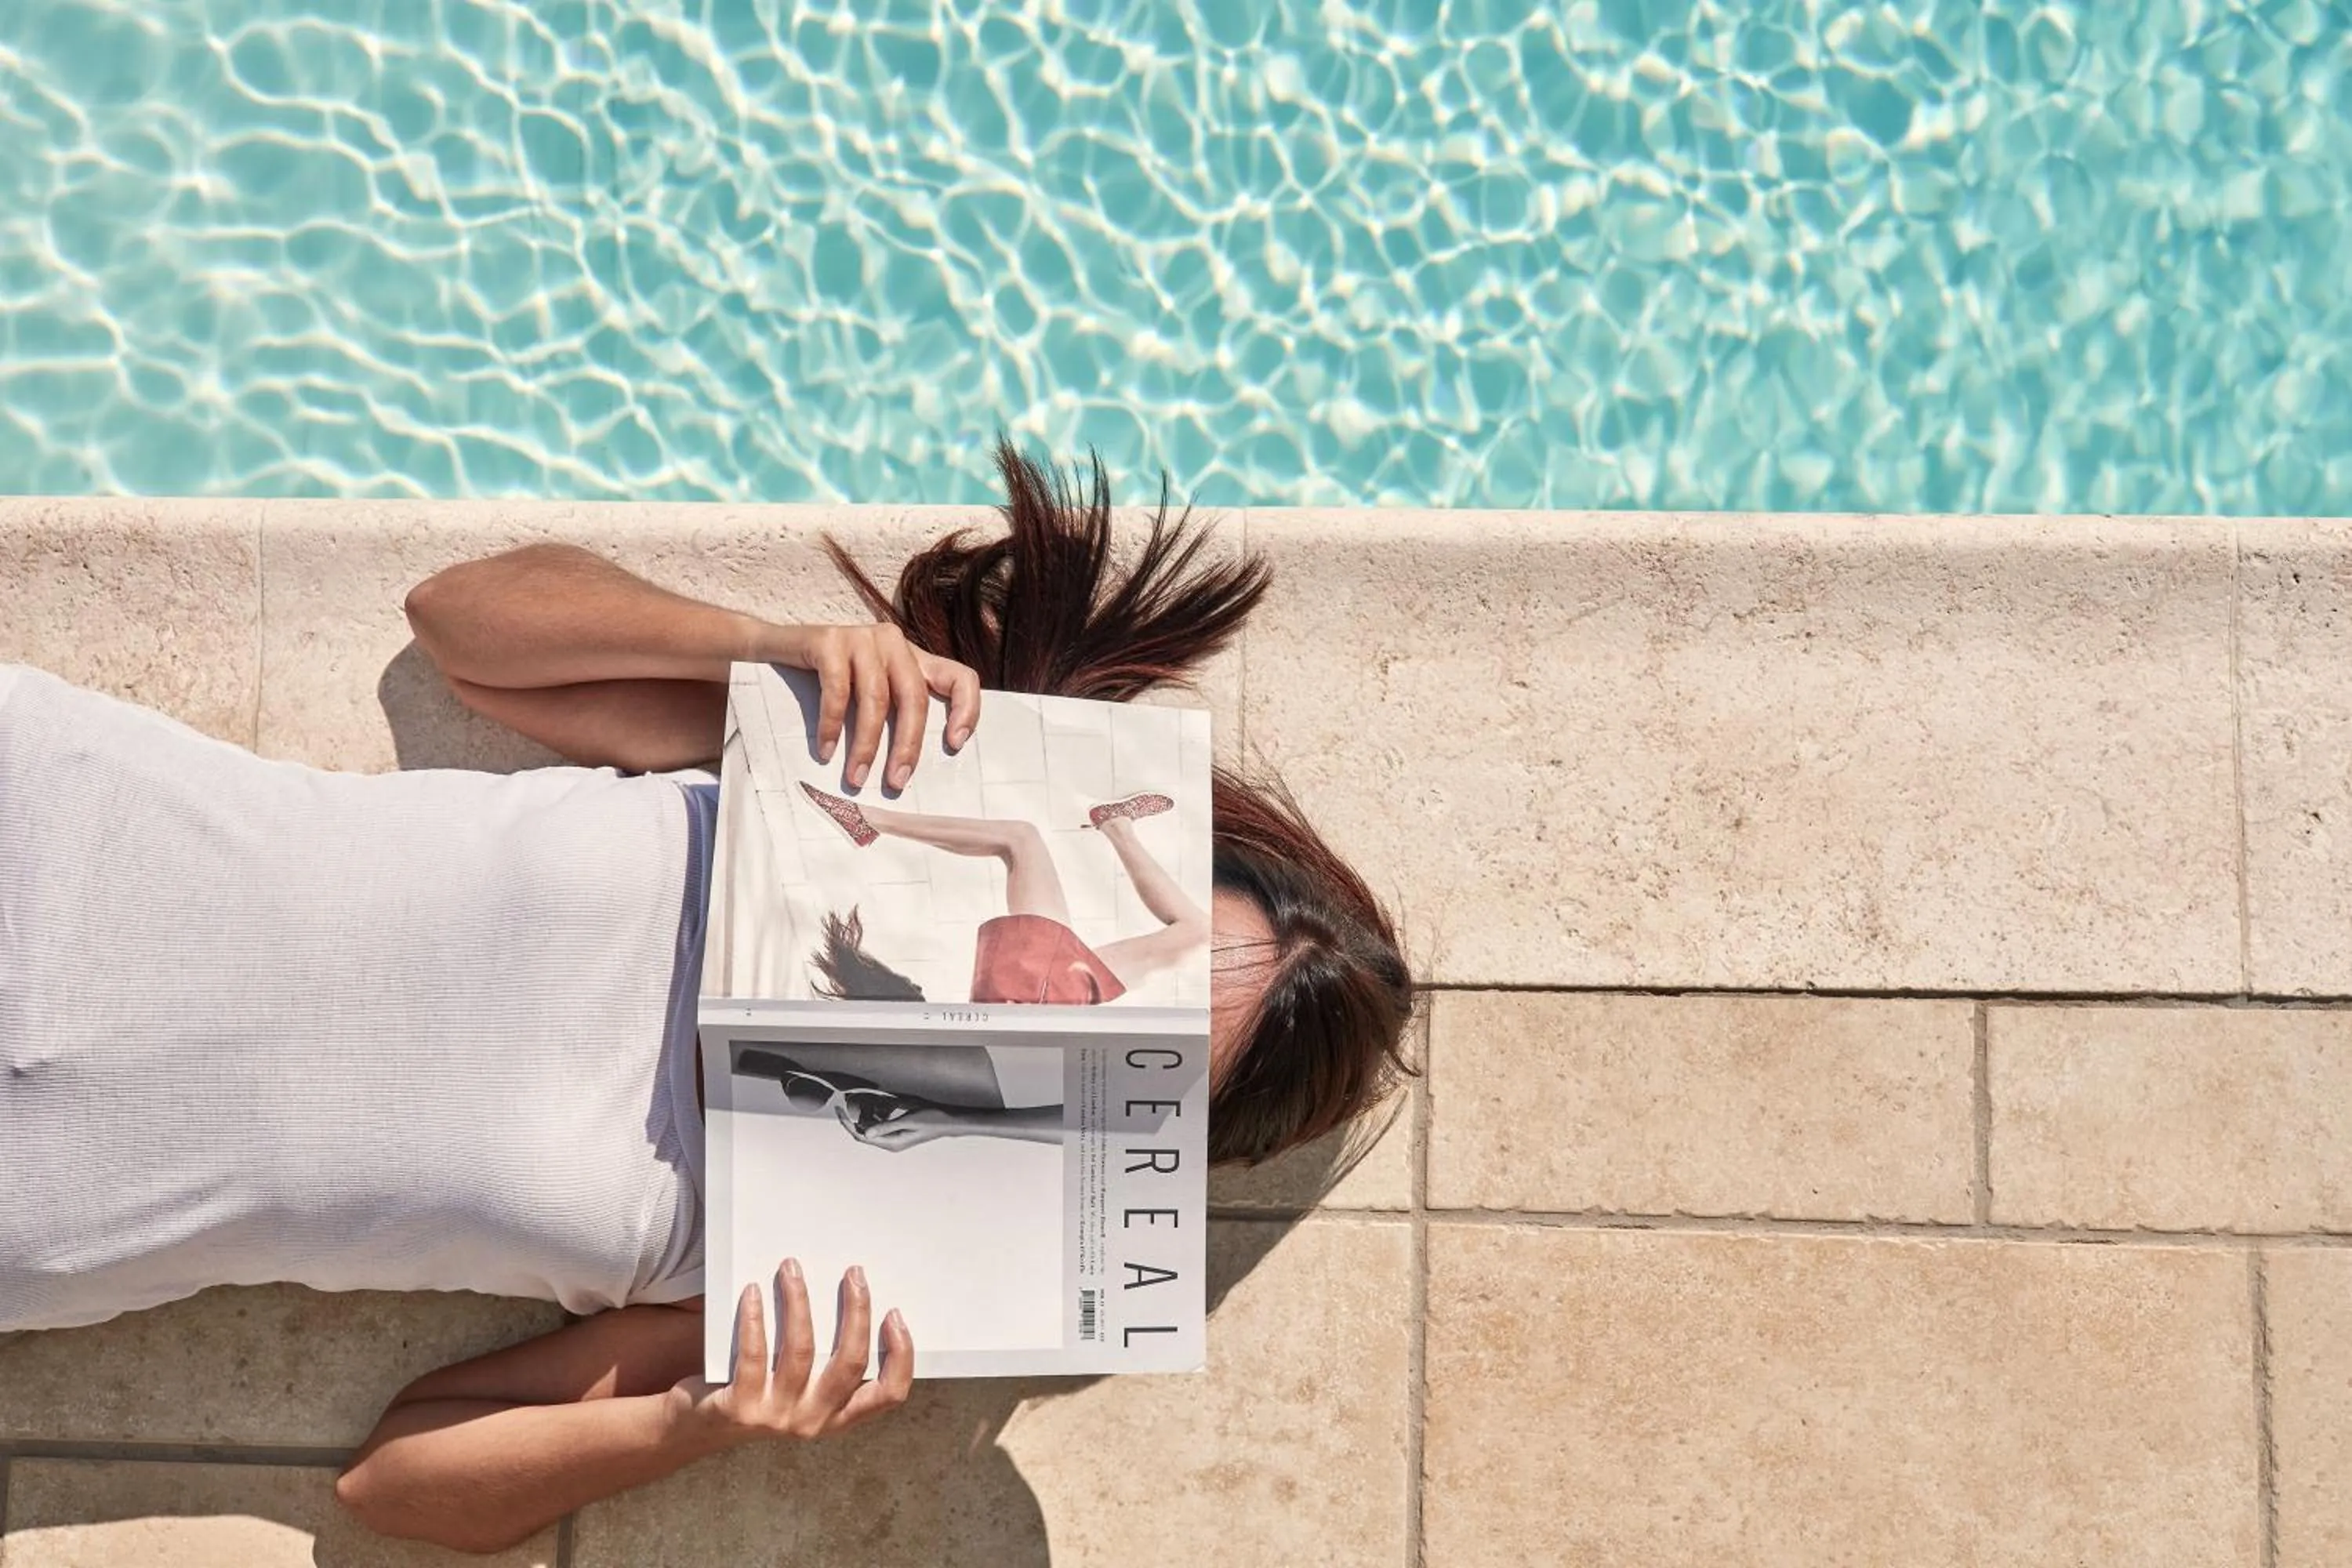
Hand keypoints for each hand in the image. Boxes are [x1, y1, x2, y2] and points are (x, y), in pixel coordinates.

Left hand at [667, 1260, 912, 1446]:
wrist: (695, 1425)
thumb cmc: (758, 1388)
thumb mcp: (801, 1385)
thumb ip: (827, 1359)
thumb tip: (853, 1294)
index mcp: (837, 1416)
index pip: (888, 1394)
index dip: (901, 1356)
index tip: (894, 1313)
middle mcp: (813, 1421)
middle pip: (850, 1363)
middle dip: (856, 1312)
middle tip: (854, 1274)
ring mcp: (776, 1417)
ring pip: (802, 1351)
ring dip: (799, 1302)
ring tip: (792, 1268)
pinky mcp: (740, 1407)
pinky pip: (755, 1354)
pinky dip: (755, 1318)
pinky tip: (754, 1291)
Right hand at [763, 623, 980, 790]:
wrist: (770, 649)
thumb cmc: (825, 682)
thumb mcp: (868, 695)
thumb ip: (894, 714)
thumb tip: (909, 770)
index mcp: (913, 658)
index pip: (960, 677)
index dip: (967, 709)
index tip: (955, 745)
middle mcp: (893, 643)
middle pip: (914, 697)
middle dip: (907, 746)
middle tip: (896, 783)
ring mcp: (862, 637)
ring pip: (875, 699)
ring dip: (866, 745)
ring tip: (856, 777)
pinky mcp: (829, 639)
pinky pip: (838, 690)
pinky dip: (833, 725)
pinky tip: (827, 750)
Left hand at [845, 1105, 960, 1152]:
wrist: (949, 1122)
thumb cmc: (931, 1120)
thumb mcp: (908, 1120)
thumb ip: (886, 1126)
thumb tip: (865, 1134)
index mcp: (891, 1143)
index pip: (861, 1135)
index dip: (848, 1123)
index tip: (839, 1109)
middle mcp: (891, 1143)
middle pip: (864, 1131)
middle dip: (858, 1115)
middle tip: (854, 1097)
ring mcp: (894, 1138)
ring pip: (872, 1126)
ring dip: (869, 1112)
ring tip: (868, 1098)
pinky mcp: (898, 1131)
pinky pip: (881, 1123)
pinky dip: (878, 1113)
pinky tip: (883, 1103)